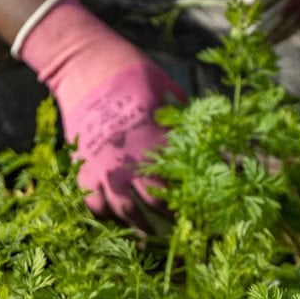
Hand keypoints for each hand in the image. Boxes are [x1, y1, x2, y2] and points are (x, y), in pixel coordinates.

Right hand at [15, 0, 185, 230]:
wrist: (87, 65)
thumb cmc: (136, 76)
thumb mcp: (170, 96)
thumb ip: (186, 125)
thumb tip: (215, 144)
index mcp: (157, 142)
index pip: (180, 183)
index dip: (193, 200)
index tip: (205, 209)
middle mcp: (131, 159)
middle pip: (154, 203)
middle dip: (170, 219)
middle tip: (183, 228)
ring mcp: (104, 165)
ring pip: (124, 210)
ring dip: (140, 226)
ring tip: (152, 233)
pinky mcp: (83, 165)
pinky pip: (93, 202)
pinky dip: (106, 215)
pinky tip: (118, 218)